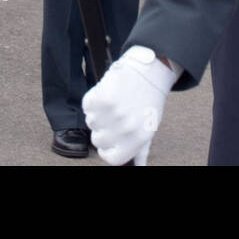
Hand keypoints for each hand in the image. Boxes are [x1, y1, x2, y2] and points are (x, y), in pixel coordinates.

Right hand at [82, 46, 177, 165]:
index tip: (109, 138)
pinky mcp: (104, 97)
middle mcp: (126, 128)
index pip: (111, 158)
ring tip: (112, 101)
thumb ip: (140, 151)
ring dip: (97, 112)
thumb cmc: (148, 100)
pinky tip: (106, 92)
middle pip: (97, 140)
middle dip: (102, 128)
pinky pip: (88, 105)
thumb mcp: (148, 128)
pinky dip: (93, 98)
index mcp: (139, 138)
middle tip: (113, 114)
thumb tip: (138, 168)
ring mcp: (115, 113)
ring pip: (91, 121)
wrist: (150, 71)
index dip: (106, 148)